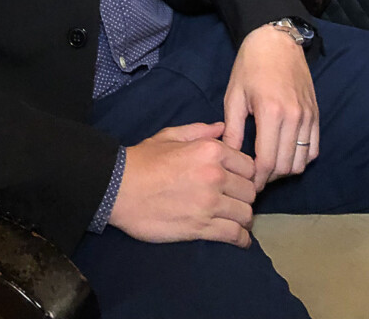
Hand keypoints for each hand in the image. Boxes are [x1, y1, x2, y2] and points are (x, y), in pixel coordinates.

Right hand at [109, 121, 255, 245]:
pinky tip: (239, 239)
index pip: (248, 165)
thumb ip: (200, 131)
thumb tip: (222, 128)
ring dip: (242, 217)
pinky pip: (234, 235)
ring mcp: (209, 203)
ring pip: (246, 213)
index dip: (245, 173)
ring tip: (235, 218)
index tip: (238, 179)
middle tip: (235, 199)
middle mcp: (215, 176)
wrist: (119, 188)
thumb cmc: (143, 159)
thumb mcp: (170, 136)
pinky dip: (240, 239)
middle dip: (244, 195)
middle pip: (250, 190)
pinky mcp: (201, 228)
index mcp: (210, 150)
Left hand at [223, 26, 317, 191]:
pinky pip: (313, 149)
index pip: (267, 161)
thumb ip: (234, 129)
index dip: (256, 179)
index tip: (246, 183)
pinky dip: (300, 159)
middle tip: (254, 177)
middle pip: (285, 166)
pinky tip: (285, 155)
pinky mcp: (316, 115)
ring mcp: (308, 117)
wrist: (277, 41)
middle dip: (268, 178)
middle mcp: (294, 118)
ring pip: (301, 162)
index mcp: (271, 112)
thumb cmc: (250, 65)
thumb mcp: (234, 95)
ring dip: (284, 171)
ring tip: (268, 167)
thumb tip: (230, 157)